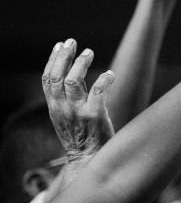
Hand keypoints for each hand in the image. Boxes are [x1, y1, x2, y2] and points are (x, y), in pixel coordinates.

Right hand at [40, 39, 115, 162]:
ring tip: (89, 52)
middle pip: (57, 77)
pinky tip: (110, 74)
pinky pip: (98, 91)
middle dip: (64, 56)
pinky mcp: (95, 115)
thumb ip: (68, 97)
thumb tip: (73, 72)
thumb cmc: (82, 136)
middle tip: (72, 42)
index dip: (52, 60)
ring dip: (81, 63)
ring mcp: (78, 112)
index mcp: (54, 108)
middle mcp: (62, 108)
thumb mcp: (67, 116)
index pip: (47, 79)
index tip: (59, 45)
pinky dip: (104, 79)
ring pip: (74, 81)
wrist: (89, 159)